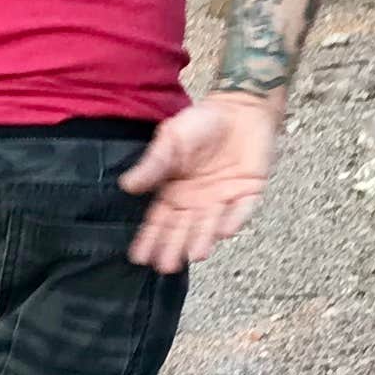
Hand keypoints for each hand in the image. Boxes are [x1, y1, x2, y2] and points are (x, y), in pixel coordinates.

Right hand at [119, 91, 282, 270]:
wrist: (240, 108)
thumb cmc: (201, 122)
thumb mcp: (170, 140)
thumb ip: (153, 165)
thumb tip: (126, 185)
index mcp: (175, 192)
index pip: (159, 221)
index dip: (150, 239)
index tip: (139, 257)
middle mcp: (197, 202)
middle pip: (183, 229)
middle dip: (174, 247)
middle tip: (166, 266)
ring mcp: (223, 199)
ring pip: (210, 225)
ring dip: (202, 239)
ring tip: (194, 255)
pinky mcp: (248, 193)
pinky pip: (241, 210)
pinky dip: (233, 220)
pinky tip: (223, 232)